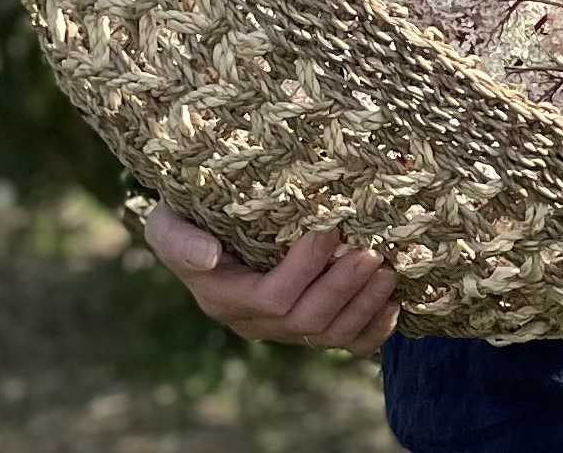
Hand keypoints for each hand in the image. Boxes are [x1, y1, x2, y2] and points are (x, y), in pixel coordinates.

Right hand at [142, 202, 399, 351]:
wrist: (207, 227)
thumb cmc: (189, 217)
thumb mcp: (168, 222)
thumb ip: (178, 241)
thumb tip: (208, 257)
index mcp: (224, 299)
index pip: (272, 298)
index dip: (306, 268)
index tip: (330, 227)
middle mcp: (254, 322)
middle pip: (307, 320)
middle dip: (343, 286)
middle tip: (372, 251)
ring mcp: (284, 328)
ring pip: (330, 334)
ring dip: (364, 305)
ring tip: (389, 270)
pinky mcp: (309, 326)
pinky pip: (346, 344)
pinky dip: (373, 330)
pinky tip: (394, 306)